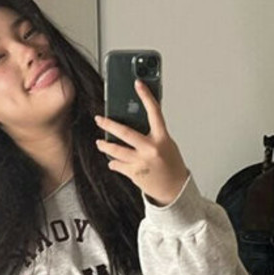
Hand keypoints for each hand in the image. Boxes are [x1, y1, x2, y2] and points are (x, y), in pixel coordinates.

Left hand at [93, 80, 189, 205]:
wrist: (174, 190)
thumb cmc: (172, 166)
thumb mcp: (167, 144)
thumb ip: (154, 134)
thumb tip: (138, 122)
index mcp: (162, 138)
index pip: (154, 112)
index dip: (146, 96)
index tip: (138, 84)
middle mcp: (150, 149)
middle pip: (125, 132)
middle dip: (108, 124)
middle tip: (99, 119)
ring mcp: (141, 162)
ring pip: (116, 150)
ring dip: (105, 145)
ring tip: (100, 142)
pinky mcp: (134, 174)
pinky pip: (117, 165)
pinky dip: (113, 162)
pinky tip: (112, 161)